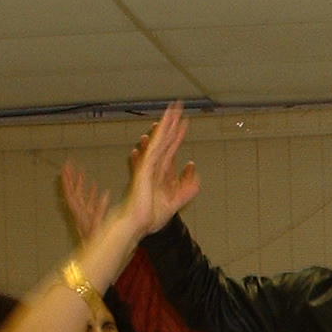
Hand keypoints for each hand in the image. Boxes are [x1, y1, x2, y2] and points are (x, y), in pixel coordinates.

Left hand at [60, 162, 109, 240]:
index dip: (67, 179)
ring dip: (80, 183)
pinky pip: (88, 202)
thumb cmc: (95, 242)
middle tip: (70, 164)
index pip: (70, 192)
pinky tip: (94, 186)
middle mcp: (78, 211)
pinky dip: (90, 193)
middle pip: (72, 191)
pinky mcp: (90, 217)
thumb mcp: (98, 225)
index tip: (65, 167)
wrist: (94, 255)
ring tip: (81, 171)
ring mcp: (83, 214)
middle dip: (71, 177)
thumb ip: (101, 209)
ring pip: (80, 195)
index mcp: (78, 212)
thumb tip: (106, 193)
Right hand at [120, 102, 200, 238]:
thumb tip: (194, 174)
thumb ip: (187, 190)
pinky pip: (153, 152)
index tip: (183, 122)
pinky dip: (158, 140)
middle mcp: (154, 166)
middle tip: (176, 106)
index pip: (171, 149)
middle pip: (165, 140)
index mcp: (160, 173)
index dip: (177, 135)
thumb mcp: (175, 202)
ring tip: (171, 110)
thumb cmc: (149, 216)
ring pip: (159, 142)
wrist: (137, 225)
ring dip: (166, 126)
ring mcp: (149, 167)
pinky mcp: (144, 171)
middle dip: (171, 123)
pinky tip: (161, 128)